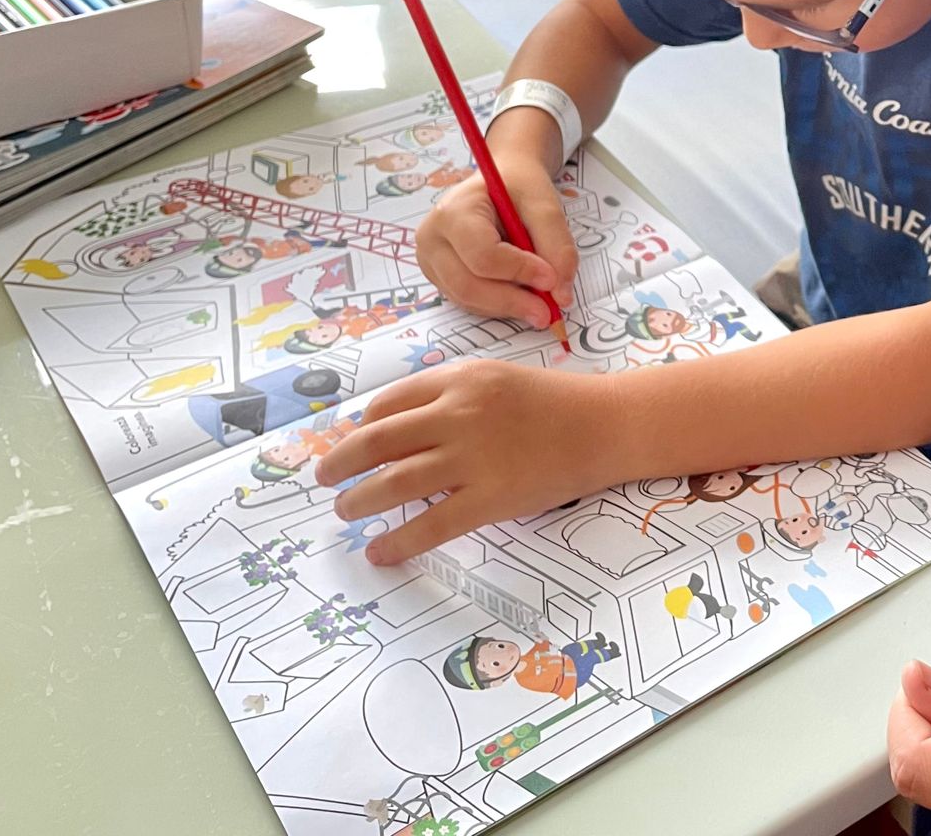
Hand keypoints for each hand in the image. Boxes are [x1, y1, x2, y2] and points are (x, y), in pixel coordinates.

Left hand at [316, 357, 613, 564]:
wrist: (606, 425)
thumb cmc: (553, 402)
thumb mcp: (496, 378)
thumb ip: (449, 395)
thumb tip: (394, 429)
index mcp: (459, 381)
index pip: (388, 404)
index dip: (361, 427)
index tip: (352, 446)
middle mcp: (460, 414)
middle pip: (377, 441)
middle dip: (340, 463)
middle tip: (325, 479)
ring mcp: (475, 458)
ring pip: (395, 483)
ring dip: (358, 501)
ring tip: (345, 511)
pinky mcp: (492, 498)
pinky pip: (432, 524)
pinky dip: (398, 541)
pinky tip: (381, 552)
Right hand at [415, 161, 576, 327]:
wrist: (500, 181)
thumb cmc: (518, 187)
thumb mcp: (544, 204)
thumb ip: (557, 246)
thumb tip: (560, 296)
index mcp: (453, 212)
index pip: (482, 254)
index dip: (518, 271)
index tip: (550, 279)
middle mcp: (433, 238)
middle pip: (468, 285)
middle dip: (512, 301)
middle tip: (548, 311)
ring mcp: (431, 261)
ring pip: (467, 300)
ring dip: (507, 306)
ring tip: (539, 304)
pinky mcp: (440, 277)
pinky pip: (468, 302)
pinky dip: (498, 305)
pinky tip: (520, 296)